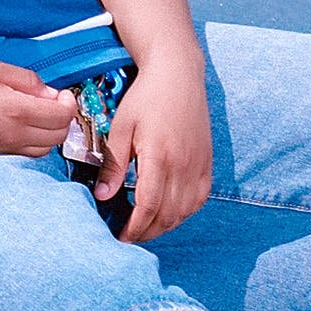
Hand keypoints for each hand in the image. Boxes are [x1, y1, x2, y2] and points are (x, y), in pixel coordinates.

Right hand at [0, 60, 77, 156]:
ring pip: (45, 149)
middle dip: (64, 118)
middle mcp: (14, 135)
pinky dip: (36, 142)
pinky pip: (27, 154)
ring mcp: (5, 149)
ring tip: (39, 113)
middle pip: (59, 136)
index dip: (69, 103)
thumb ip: (25, 79)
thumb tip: (49, 92)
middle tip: (53, 101)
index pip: (62, 116)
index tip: (61, 92)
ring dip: (51, 132)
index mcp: (17, 111)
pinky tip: (24, 125)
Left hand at [94, 53, 212, 242]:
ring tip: (146, 226)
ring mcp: (198, 164)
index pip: (148, 206)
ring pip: (185, 211)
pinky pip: (199, 199)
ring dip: (165, 225)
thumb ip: (114, 164)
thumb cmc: (145, 97)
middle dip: (147, 232)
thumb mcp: (121, 127)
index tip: (121, 237)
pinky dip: (184, 212)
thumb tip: (103, 195)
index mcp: (159, 156)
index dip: (134, 228)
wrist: (178, 74)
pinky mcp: (206, 162)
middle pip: (167, 215)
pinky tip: (169, 212)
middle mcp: (183, 165)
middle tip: (129, 235)